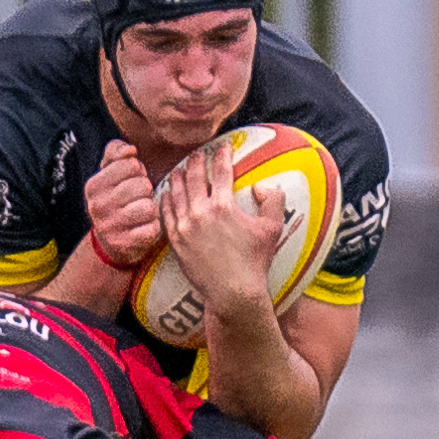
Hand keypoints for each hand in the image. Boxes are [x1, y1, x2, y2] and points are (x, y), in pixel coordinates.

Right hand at [84, 140, 163, 267]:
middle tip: (138, 199)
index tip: (131, 181)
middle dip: (146, 190)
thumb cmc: (115, 200)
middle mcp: (98, 206)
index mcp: (93, 186)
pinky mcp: (125, 244)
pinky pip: (153, 228)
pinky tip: (144, 227)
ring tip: (142, 213)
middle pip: (142, 185)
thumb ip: (115, 152)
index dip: (137, 171)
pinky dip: (154, 227)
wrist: (109, 243)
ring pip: (149, 207)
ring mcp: (110, 227)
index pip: (130, 165)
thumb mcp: (108, 173)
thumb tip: (130, 150)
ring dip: (151, 209)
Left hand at [160, 137, 285, 315]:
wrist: (232, 292)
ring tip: (180, 170)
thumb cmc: (254, 262)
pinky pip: (166, 215)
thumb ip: (272, 201)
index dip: (222, 155)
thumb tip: (261, 186)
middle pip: (195, 178)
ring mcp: (184, 227)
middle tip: (198, 154)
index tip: (223, 146)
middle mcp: (200, 213)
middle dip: (197, 162)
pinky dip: (165, 201)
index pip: (222, 171)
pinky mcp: (175, 241)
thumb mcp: (272, 229)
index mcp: (224, 206)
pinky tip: (166, 194)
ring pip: (177, 194)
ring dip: (179, 178)